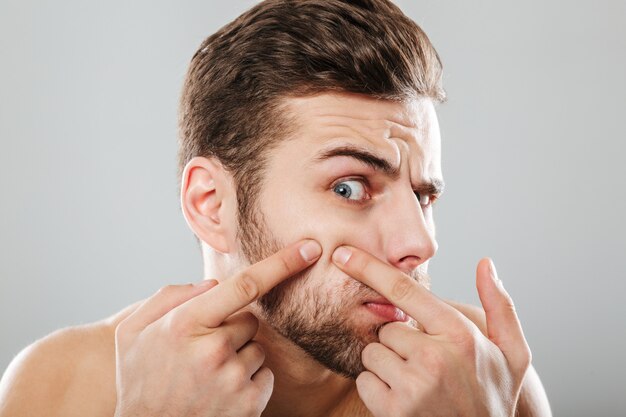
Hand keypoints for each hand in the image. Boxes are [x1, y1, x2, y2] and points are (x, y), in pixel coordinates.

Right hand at [113, 239, 321, 416]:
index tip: (310, 248)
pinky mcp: (250, 403)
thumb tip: (213, 284)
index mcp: (185, 325)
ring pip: (257, 347)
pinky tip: (220, 391)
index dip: (282, 263)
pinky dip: (249, 379)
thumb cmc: (140, 379)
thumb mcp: (133, 331)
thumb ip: (169, 296)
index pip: (244, 284)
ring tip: (207, 375)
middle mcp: (214, 350)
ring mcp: (234, 379)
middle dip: (232, 327)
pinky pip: (265, 373)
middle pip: (249, 319)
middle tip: (202, 351)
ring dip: (239, 355)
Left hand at [331, 246, 531, 416]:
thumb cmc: (494, 397)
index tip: (344, 253)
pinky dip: (377, 388)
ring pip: (373, 353)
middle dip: (399, 342)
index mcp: (460, 335)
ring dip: (387, 365)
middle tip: (426, 364)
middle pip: (386, 328)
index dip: (369, 268)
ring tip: (417, 382)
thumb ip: (500, 305)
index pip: (404, 290)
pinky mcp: (394, 411)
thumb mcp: (513, 353)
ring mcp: (413, 386)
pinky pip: (364, 381)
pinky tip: (404, 399)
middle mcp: (434, 358)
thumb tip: (486, 263)